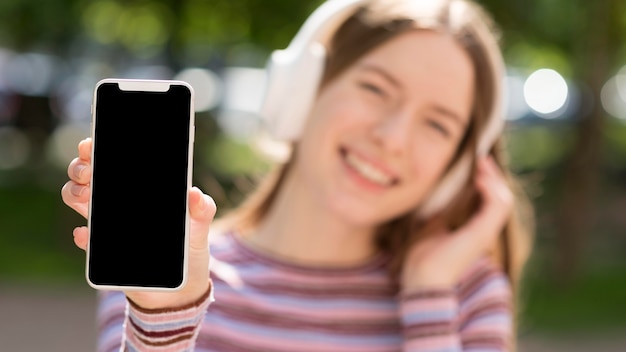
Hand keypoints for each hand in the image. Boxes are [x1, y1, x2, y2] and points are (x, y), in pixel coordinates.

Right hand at [61, 138, 216, 308]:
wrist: (182, 287)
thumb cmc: (188, 249)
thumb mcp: (200, 228)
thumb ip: (202, 210)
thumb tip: (195, 195)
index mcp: (138, 190)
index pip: (113, 161)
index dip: (98, 149)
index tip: (94, 143)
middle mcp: (117, 202)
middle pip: (86, 175)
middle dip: (81, 167)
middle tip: (90, 172)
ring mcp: (106, 225)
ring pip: (76, 198)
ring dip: (74, 192)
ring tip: (87, 196)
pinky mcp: (103, 252)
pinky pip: (85, 239)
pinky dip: (83, 235)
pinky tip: (86, 232)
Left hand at [401, 156, 512, 290]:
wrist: (421, 277)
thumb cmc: (422, 255)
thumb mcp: (431, 225)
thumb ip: (439, 210)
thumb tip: (435, 189)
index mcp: (474, 230)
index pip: (490, 200)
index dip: (487, 180)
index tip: (475, 163)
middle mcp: (484, 231)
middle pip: (501, 197)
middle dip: (492, 175)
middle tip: (481, 158)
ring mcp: (485, 233)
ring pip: (504, 199)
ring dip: (494, 179)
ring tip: (481, 165)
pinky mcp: (483, 234)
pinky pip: (498, 205)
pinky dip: (491, 189)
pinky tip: (479, 179)